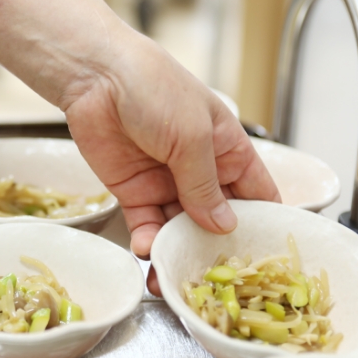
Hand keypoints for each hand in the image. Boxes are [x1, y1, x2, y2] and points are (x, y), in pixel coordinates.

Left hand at [64, 33, 280, 295]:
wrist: (96, 77)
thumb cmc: (153, 88)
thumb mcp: (192, 136)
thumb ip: (206, 184)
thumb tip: (224, 225)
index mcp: (228, 151)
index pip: (256, 195)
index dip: (260, 226)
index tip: (261, 259)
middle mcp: (200, 171)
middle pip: (215, 221)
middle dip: (214, 250)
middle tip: (212, 279)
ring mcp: (166, 183)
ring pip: (179, 229)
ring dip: (177, 252)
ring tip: (175, 274)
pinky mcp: (133, 192)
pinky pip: (147, 225)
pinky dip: (148, 241)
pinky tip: (148, 250)